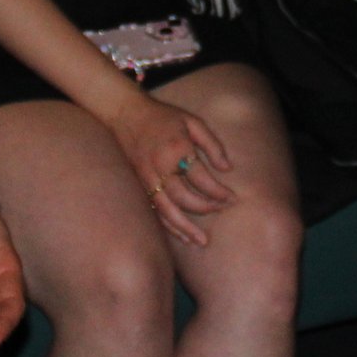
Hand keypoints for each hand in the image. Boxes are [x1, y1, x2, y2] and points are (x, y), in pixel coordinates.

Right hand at [111, 94, 234, 244]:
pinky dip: (167, 225)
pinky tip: (181, 235)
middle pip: (183, 197)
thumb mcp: (192, 121)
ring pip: (166, 210)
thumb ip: (211, 144)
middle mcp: (159, 167)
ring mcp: (146, 178)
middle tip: (221, 211)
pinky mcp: (138, 185)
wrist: (125, 114)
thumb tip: (227, 168)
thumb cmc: (163, 117)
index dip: (218, 191)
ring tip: (201, 242)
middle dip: (205, 208)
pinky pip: (153, 211)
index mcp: (175, 149)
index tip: (232, 198)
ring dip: (185, 228)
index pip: (200, 178)